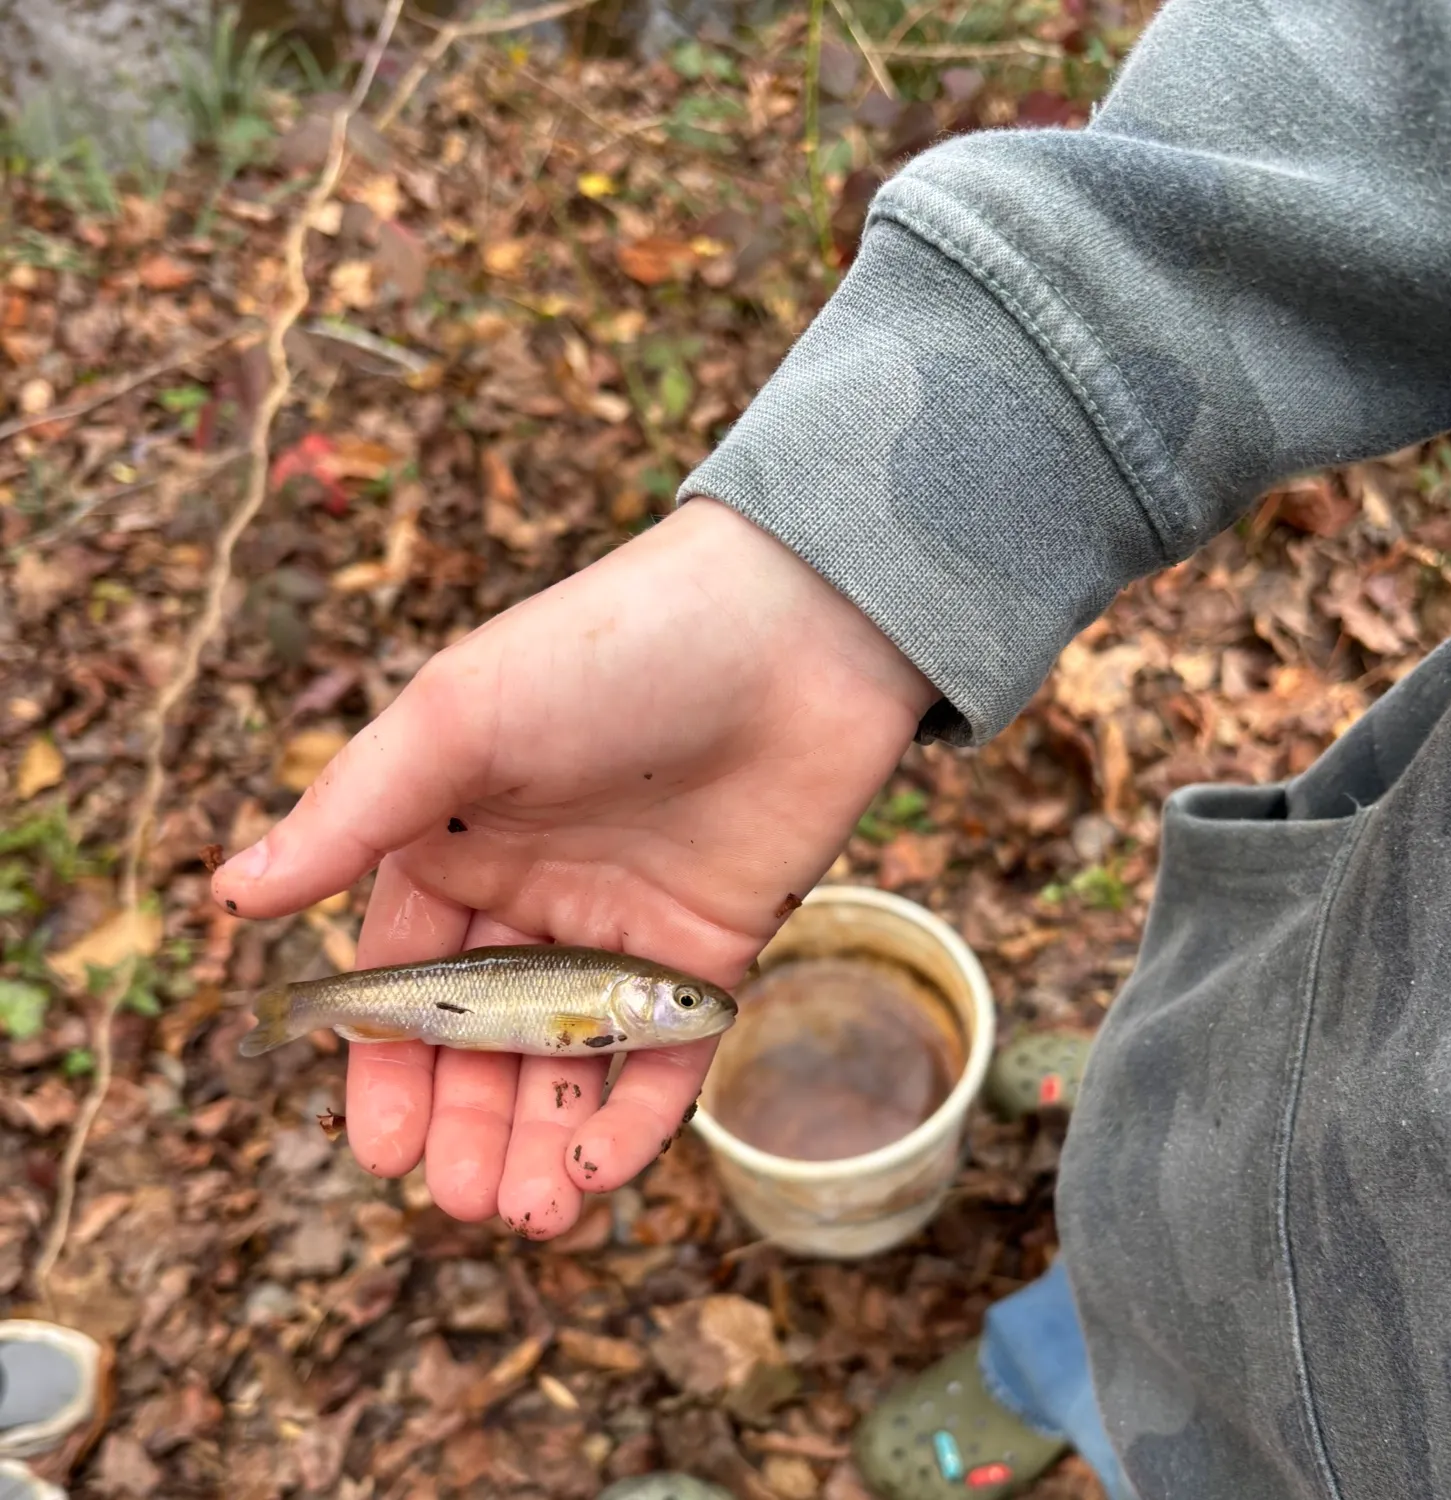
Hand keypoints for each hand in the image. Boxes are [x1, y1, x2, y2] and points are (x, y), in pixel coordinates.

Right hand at [213, 499, 936, 1235]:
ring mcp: (629, 927)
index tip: (378, 1149)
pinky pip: (672, 1055)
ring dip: (548, 1142)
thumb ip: (350, 816)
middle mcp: (537, 894)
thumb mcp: (458, 720)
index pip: (407, 981)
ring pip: (576, 1063)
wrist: (794, 628)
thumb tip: (227, 897)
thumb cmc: (609, 654)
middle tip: (458, 1199)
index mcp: (458, 842)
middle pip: (488, 1041)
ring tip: (525, 1214)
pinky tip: (604, 1172)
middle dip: (468, 1124)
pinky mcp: (716, 949)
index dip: (389, 1069)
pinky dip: (640, 1119)